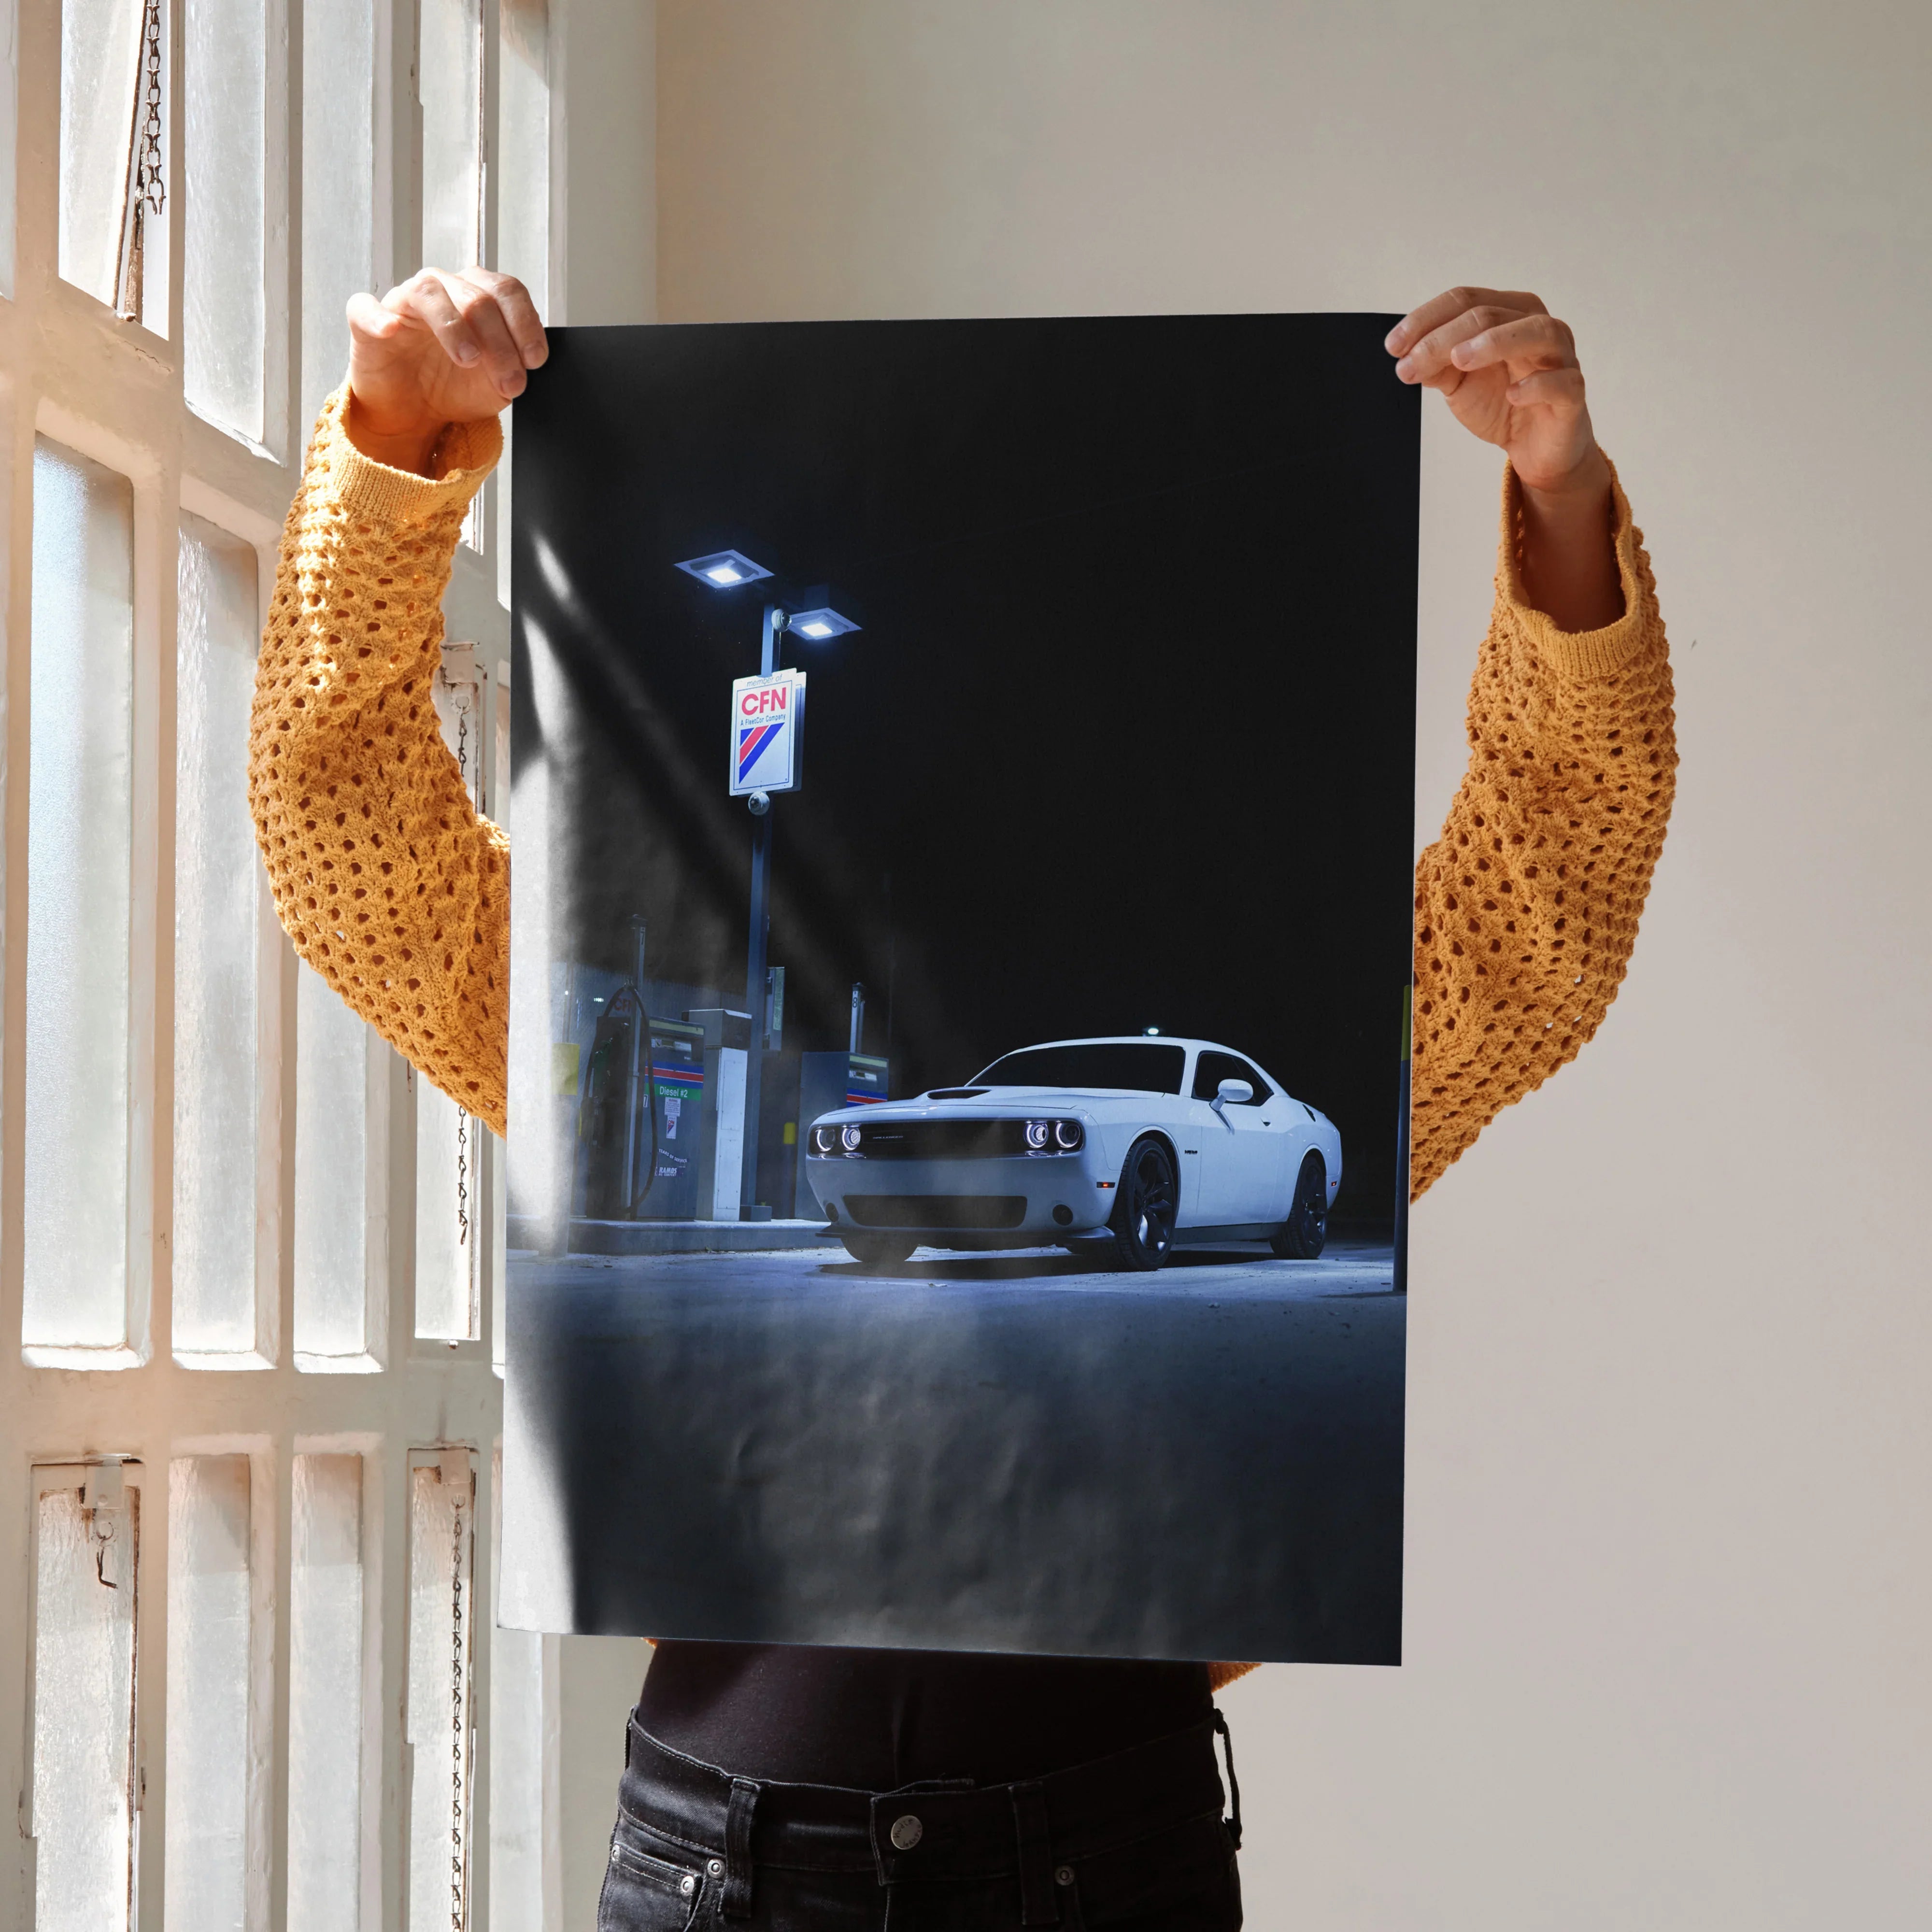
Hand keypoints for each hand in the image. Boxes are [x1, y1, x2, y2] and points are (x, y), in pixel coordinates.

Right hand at [344, 267, 547, 474]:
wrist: (414, 413)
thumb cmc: (454, 387)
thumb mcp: (496, 384)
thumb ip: (514, 367)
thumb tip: (527, 362)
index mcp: (477, 295)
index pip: (507, 291)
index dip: (525, 323)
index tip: (535, 360)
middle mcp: (443, 289)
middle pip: (476, 297)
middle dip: (500, 343)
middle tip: (509, 381)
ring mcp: (403, 301)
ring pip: (429, 293)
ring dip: (454, 327)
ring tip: (469, 360)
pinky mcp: (366, 321)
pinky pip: (366, 308)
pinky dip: (378, 317)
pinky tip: (391, 330)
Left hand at [1388, 287, 1621, 629]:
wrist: (1534, 447)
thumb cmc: (1501, 403)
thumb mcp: (1459, 383)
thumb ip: (1436, 365)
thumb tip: (1407, 355)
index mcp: (1509, 314)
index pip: (1466, 300)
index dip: (1426, 319)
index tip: (1393, 346)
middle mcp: (1538, 326)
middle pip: (1491, 314)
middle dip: (1444, 338)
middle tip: (1411, 363)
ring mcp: (1561, 358)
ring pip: (1536, 332)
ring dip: (1495, 342)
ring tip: (1459, 360)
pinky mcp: (1572, 394)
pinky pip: (1562, 382)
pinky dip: (1537, 385)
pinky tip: (1512, 394)